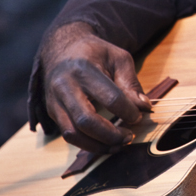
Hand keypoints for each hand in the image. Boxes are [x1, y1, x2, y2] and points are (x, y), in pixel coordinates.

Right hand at [41, 22, 152, 152]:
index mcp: (84, 69)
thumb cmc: (94, 53)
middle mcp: (64, 86)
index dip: (128, 111)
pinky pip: (68, 135)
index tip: (139, 115)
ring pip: (73, 133)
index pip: (110, 98)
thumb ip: (130, 82)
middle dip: (111, 134)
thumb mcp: (118, 58)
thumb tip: (143, 106)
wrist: (61, 50)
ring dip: (98, 145)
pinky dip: (87, 144)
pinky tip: (104, 144)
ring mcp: (55, 101)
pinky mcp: (52, 112)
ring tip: (118, 145)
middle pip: (86, 121)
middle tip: (129, 137)